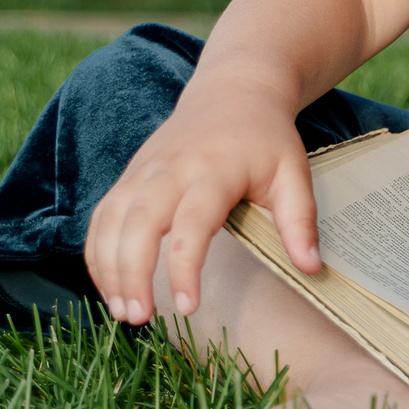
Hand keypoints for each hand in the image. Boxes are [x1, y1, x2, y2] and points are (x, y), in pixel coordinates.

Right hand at [83, 88, 319, 325]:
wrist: (234, 90)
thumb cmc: (267, 138)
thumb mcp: (294, 173)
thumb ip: (300, 221)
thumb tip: (311, 269)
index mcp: (214, 169)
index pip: (190, 224)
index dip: (184, 268)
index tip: (187, 308)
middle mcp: (170, 168)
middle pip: (136, 221)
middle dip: (130, 273)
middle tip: (138, 318)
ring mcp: (144, 170)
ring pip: (110, 219)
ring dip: (107, 267)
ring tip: (121, 312)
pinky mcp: (129, 174)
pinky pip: (102, 215)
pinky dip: (97, 251)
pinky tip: (108, 285)